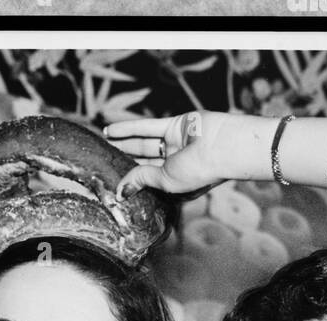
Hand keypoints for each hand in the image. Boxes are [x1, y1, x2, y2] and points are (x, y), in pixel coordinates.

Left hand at [105, 111, 258, 197]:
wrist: (223, 147)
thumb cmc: (199, 171)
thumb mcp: (165, 180)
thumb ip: (142, 179)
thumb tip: (121, 190)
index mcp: (176, 181)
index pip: (148, 180)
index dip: (130, 180)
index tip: (110, 181)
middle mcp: (176, 163)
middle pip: (143, 160)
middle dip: (124, 158)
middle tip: (103, 158)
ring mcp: (175, 143)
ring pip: (143, 142)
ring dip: (122, 141)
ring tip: (103, 141)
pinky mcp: (175, 125)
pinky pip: (147, 126)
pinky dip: (128, 127)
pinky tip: (110, 129)